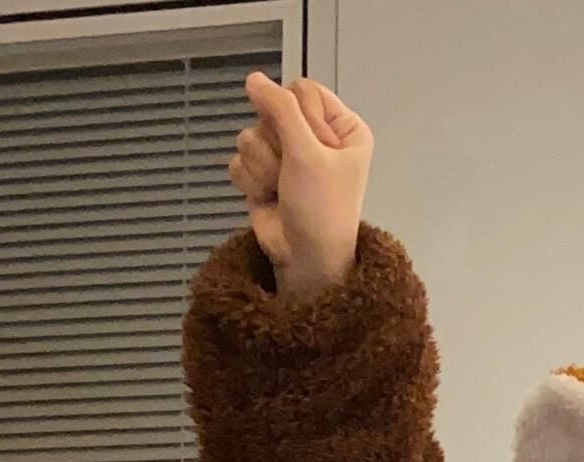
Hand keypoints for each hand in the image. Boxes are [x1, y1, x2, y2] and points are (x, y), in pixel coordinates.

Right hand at [230, 73, 373, 300]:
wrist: (305, 260)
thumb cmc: (321, 211)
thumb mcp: (308, 153)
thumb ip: (280, 108)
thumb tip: (253, 79)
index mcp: (343, 128)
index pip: (303, 90)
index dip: (297, 116)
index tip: (310, 148)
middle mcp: (315, 138)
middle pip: (272, 110)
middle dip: (276, 144)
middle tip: (292, 171)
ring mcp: (286, 155)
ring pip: (251, 134)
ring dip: (263, 166)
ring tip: (282, 188)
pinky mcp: (263, 173)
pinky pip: (240, 158)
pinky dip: (251, 180)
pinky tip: (268, 197)